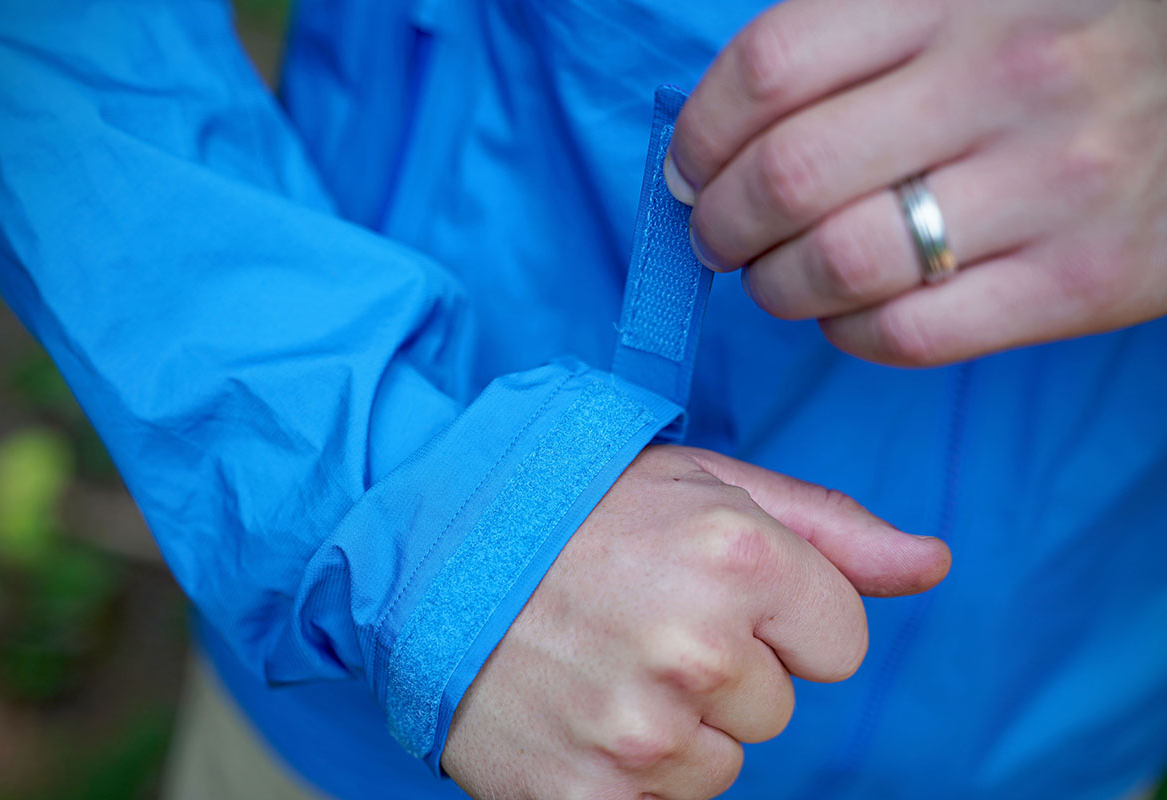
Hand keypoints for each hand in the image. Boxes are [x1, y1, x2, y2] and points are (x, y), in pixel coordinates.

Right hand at [441, 446, 949, 798]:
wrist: (425, 553)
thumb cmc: (573, 508)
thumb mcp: (705, 484)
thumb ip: (832, 528)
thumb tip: (936, 563)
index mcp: (739, 558)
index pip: (842, 641)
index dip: (782, 615)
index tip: (708, 587)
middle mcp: (697, 649)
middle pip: (778, 706)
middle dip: (725, 668)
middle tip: (637, 618)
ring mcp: (640, 735)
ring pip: (722, 765)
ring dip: (675, 725)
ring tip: (601, 660)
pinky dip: (626, 771)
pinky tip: (576, 708)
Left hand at [666, 0, 1166, 365]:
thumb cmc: (1063, 42)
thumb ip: (852, 33)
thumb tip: (717, 129)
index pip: (770, 69)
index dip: (700, 134)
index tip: (689, 168)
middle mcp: (1007, 79)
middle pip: (789, 175)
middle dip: (719, 223)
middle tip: (716, 236)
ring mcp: (1054, 183)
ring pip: (840, 265)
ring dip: (774, 286)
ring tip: (774, 277)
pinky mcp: (1084, 279)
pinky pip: (910, 334)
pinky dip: (847, 333)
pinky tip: (846, 311)